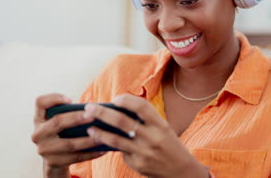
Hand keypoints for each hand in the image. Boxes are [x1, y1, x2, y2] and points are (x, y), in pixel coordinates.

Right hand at [31, 94, 105, 175]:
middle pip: (57, 122)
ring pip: (69, 144)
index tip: (71, 100)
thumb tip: (95, 109)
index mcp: (40, 118)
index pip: (40, 102)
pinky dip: (91, 153)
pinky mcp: (53, 162)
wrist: (56, 157)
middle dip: (76, 118)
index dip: (54, 98)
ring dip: (88, 140)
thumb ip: (71, 113)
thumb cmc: (64, 132)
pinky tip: (103, 149)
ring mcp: (43, 149)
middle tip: (93, 116)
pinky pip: (75, 157)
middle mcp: (38, 133)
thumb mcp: (61, 121)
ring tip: (103, 136)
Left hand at [83, 94, 208, 177]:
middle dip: (102, 113)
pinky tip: (106, 144)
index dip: (125, 100)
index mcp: (160, 125)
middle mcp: (152, 138)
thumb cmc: (169, 144)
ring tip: (89, 128)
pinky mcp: (137, 164)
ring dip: (99, 133)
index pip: (140, 106)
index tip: (114, 99)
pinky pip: (122, 153)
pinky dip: (113, 147)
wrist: (181, 171)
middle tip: (89, 108)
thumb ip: (145, 120)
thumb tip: (117, 111)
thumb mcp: (163, 129)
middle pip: (122, 122)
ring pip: (115, 140)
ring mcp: (144, 153)